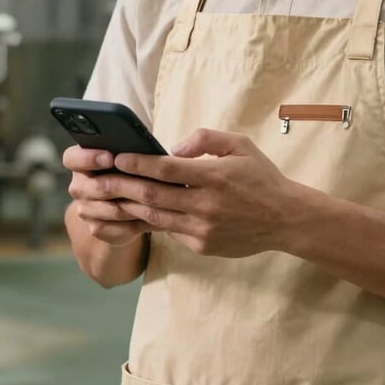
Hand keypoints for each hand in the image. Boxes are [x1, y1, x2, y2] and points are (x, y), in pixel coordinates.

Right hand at [63, 146, 156, 245]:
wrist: (128, 197)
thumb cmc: (132, 165)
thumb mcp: (131, 148)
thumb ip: (130, 140)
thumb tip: (146, 135)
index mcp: (80, 161)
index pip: (72, 158)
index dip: (88, 158)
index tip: (111, 157)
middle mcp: (79, 185)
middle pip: (88, 187)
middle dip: (116, 184)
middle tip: (139, 182)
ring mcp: (85, 209)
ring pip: (107, 209)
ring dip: (131, 205)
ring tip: (155, 200)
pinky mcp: (97, 228)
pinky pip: (115, 228)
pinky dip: (135, 223)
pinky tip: (154, 217)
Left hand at [109, 129, 298, 257]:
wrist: (285, 219)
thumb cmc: (261, 177)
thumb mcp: (240, 145)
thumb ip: (206, 139)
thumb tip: (174, 148)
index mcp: (214, 177)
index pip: (166, 169)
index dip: (138, 163)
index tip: (118, 157)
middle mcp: (205, 205)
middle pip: (152, 196)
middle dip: (122, 186)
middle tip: (99, 180)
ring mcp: (202, 229)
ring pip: (155, 218)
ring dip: (129, 207)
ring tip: (108, 197)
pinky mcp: (202, 246)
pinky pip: (170, 231)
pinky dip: (151, 221)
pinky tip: (135, 213)